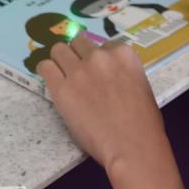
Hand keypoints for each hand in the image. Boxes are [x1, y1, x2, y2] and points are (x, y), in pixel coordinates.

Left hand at [37, 34, 167, 170]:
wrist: (132, 145)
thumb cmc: (143, 123)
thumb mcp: (141, 86)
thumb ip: (123, 73)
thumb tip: (109, 76)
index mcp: (123, 54)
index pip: (103, 45)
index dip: (99, 59)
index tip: (98, 72)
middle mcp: (100, 56)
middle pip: (78, 43)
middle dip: (78, 55)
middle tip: (79, 74)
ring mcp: (79, 71)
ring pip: (59, 50)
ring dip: (60, 60)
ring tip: (63, 75)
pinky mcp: (61, 88)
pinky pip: (45, 67)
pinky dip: (47, 72)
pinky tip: (52, 81)